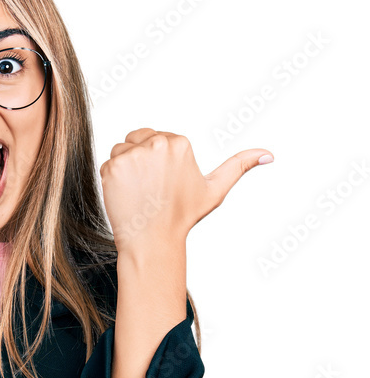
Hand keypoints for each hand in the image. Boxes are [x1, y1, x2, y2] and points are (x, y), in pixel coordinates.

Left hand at [99, 128, 272, 254]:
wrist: (152, 240)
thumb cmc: (182, 217)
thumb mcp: (214, 189)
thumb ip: (238, 166)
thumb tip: (268, 154)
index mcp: (179, 143)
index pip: (156, 137)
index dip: (156, 160)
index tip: (160, 181)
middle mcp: (156, 144)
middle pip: (137, 139)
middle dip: (140, 159)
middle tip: (148, 187)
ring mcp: (132, 155)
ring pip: (121, 150)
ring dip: (125, 167)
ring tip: (137, 190)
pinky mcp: (112, 167)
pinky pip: (108, 163)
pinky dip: (112, 178)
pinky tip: (125, 194)